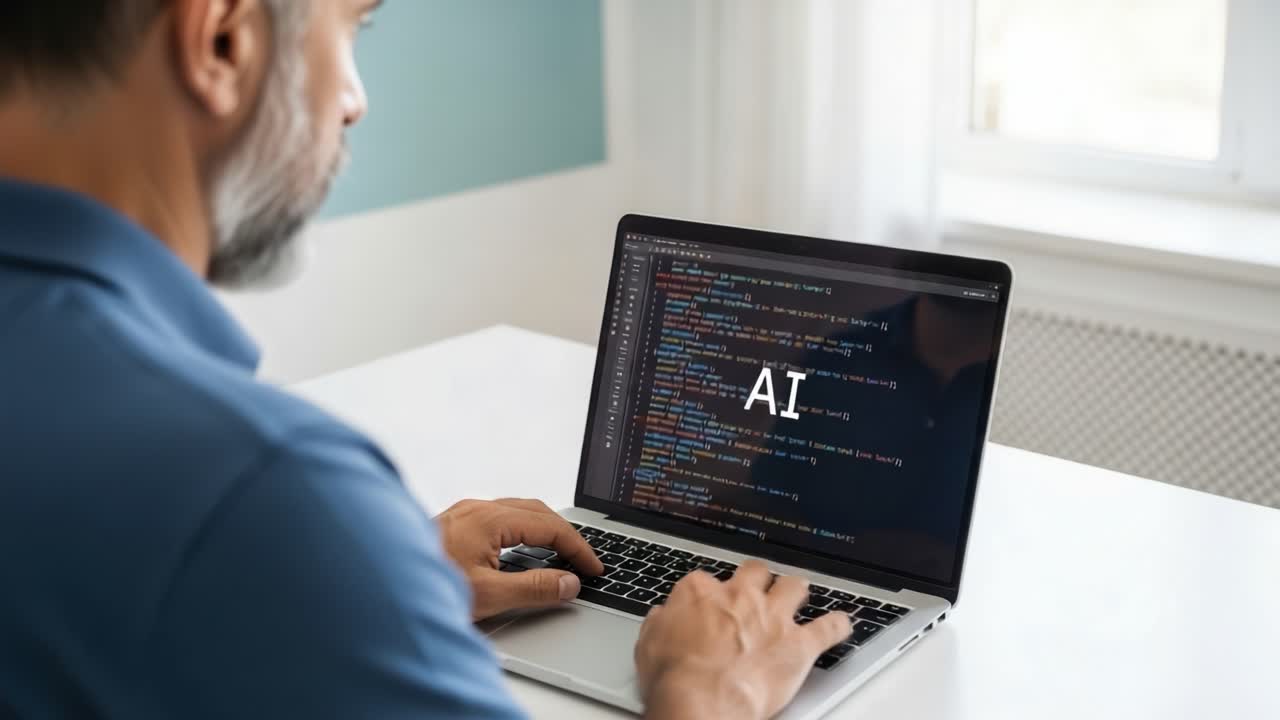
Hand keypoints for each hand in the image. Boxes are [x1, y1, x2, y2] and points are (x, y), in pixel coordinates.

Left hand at [434, 498, 603, 619]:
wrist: (377, 586)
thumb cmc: (423, 587)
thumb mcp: (487, 595)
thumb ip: (533, 589)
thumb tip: (568, 582)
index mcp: (489, 519)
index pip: (550, 526)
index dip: (577, 547)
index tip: (593, 567)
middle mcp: (477, 509)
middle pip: (536, 510)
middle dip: (565, 533)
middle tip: (583, 559)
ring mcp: (464, 512)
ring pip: (517, 511)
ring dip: (543, 529)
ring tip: (560, 554)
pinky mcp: (454, 522)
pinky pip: (500, 517)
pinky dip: (522, 530)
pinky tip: (521, 550)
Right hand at [635, 560, 851, 719]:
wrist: (702, 700)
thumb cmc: (675, 677)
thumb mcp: (648, 644)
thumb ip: (660, 623)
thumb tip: (662, 617)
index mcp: (701, 592)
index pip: (707, 580)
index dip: (710, 594)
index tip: (711, 606)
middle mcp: (740, 596)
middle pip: (755, 571)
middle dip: (758, 578)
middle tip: (757, 589)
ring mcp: (773, 616)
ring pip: (794, 586)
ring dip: (796, 590)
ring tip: (798, 594)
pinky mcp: (799, 643)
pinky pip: (829, 627)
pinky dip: (838, 625)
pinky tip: (842, 624)